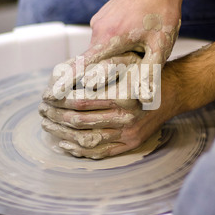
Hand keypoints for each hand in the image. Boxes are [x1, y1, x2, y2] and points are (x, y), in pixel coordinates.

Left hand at [39, 55, 178, 158]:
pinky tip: (65, 144)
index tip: (46, 96)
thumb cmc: (145, 74)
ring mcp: (128, 133)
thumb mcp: (125, 62)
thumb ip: (98, 68)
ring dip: (62, 133)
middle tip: (42, 111)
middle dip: (56, 116)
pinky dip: (80, 151)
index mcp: (122, 96)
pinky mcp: (131, 144)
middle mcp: (126, 117)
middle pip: (80, 121)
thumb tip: (65, 73)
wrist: (173, 92)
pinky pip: (101, 152)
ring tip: (48, 125)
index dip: (59, 99)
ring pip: (87, 138)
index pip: (80, 100)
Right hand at [51, 0, 180, 104]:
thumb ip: (151, 73)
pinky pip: (103, 38)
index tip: (52, 94)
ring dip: (112, 56)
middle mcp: (98, 29)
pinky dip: (113, 44)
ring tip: (138, 50)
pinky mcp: (102, 17)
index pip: (82, 65)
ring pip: (99, 49)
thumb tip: (144, 99)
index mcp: (109, 37)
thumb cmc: (162, 12)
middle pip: (93, 60)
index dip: (66, 81)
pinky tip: (133, 39)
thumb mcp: (161, 46)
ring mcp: (98, 21)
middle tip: (125, 71)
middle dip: (104, 71)